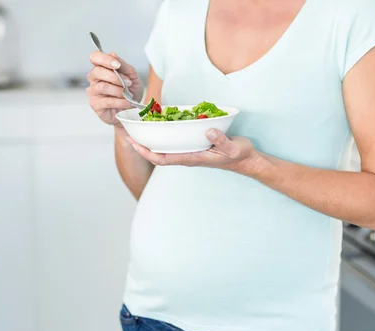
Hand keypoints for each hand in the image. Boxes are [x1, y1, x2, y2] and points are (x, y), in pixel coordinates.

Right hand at [87, 51, 143, 125]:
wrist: (131, 111)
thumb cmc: (130, 93)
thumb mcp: (132, 77)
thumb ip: (124, 66)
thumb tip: (113, 55)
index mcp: (102, 68)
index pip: (95, 57)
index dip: (105, 59)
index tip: (117, 65)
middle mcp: (94, 79)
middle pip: (97, 71)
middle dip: (115, 77)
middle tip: (128, 83)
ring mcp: (93, 92)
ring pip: (102, 87)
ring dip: (119, 91)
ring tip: (128, 95)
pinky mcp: (95, 104)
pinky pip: (107, 101)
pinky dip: (120, 102)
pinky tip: (127, 103)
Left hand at [127, 129, 261, 173]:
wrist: (247, 160)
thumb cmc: (239, 155)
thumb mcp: (232, 148)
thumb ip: (221, 141)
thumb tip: (208, 131)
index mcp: (193, 158)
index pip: (163, 159)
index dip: (146, 152)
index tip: (134, 143)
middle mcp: (188, 156)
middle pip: (158, 154)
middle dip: (142, 145)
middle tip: (128, 132)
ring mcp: (191, 152)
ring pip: (165, 149)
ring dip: (150, 141)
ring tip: (138, 128)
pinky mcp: (195, 147)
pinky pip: (174, 143)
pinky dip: (164, 136)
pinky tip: (160, 126)